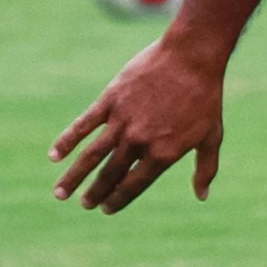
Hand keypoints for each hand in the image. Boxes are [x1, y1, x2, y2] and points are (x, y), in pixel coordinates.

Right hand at [50, 39, 225, 214]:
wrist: (191, 58)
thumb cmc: (205, 98)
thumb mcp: (212, 136)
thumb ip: (205, 168)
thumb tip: (202, 196)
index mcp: (163, 153)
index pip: (134, 184)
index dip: (119, 199)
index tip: (107, 208)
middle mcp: (139, 141)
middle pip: (110, 174)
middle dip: (95, 192)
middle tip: (84, 204)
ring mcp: (122, 121)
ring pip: (91, 155)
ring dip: (74, 176)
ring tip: (60, 194)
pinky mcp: (110, 100)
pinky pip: (83, 125)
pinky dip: (66, 141)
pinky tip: (54, 156)